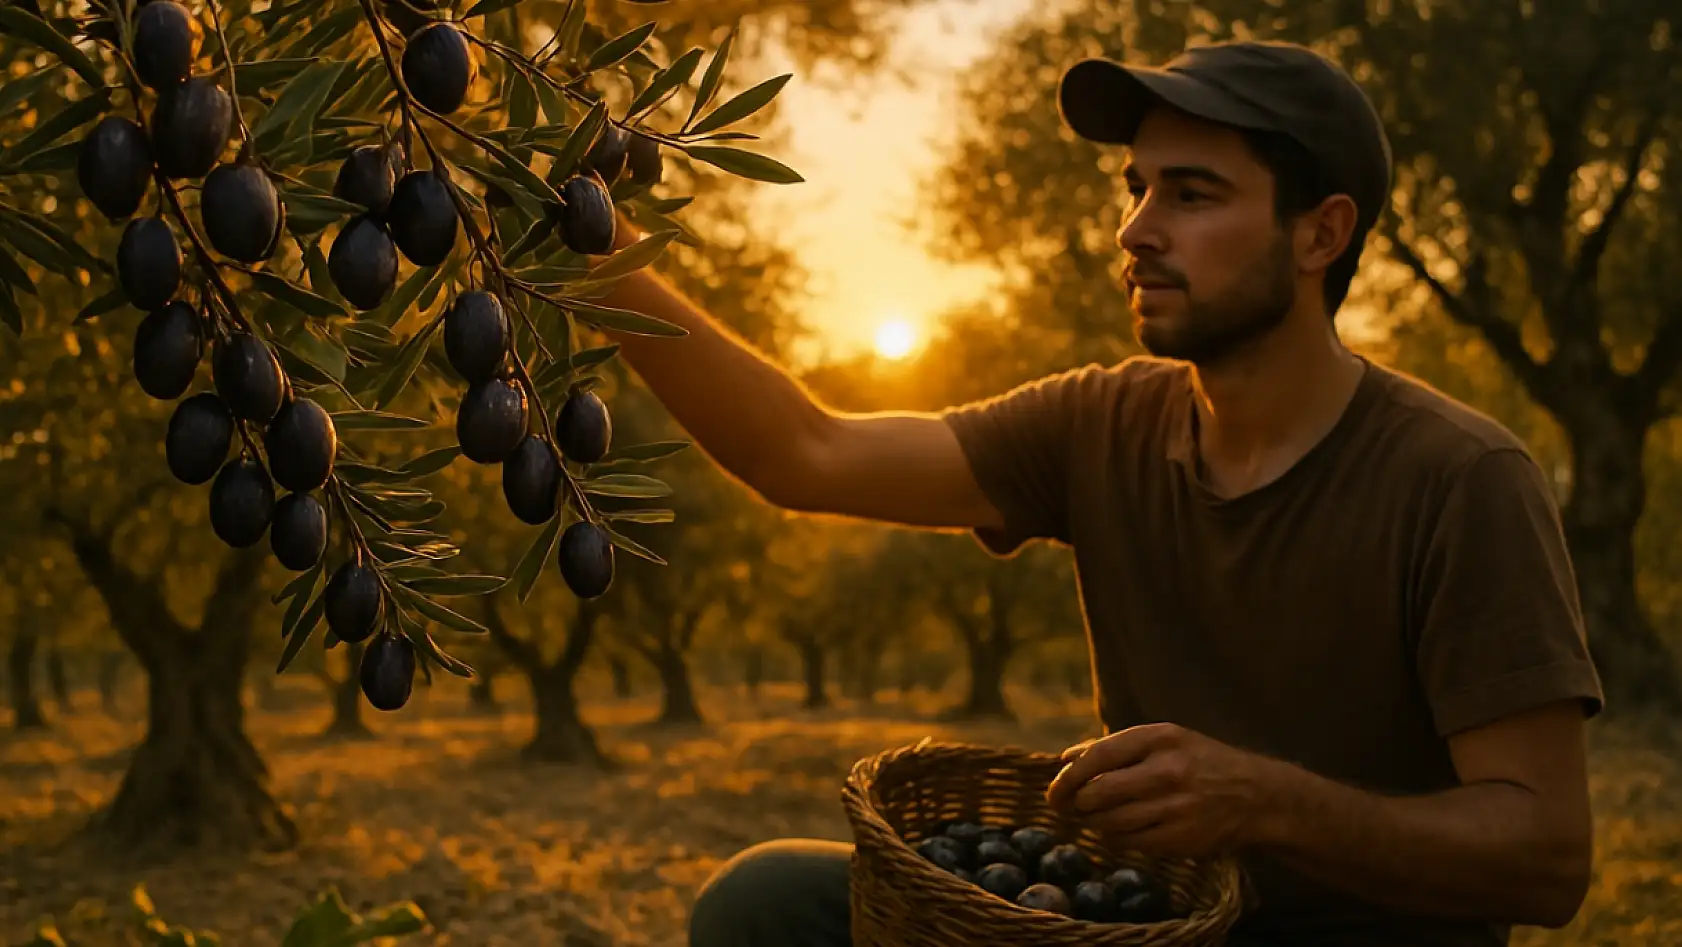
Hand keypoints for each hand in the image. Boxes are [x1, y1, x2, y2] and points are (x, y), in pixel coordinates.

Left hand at [1045, 722, 1283, 858]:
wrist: (1256, 796)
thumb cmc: (1199, 762)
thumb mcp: (1164, 740)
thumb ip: (1114, 746)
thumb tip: (1065, 759)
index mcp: (1159, 738)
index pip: (1098, 756)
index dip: (1068, 777)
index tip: (1053, 791)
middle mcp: (1167, 770)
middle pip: (1098, 793)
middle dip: (1077, 804)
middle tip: (1070, 809)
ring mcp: (1176, 806)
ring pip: (1111, 822)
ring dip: (1094, 823)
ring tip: (1095, 819)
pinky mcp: (1182, 837)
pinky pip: (1131, 843)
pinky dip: (1117, 839)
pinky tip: (1120, 831)